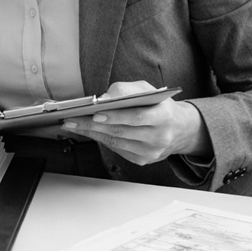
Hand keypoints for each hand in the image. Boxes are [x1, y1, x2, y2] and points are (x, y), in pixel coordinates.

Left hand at [61, 80, 211, 164]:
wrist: (179, 129)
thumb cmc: (158, 106)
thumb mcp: (147, 90)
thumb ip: (126, 90)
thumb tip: (103, 99)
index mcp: (164, 116)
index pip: (137, 117)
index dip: (116, 116)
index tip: (95, 113)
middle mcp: (159, 137)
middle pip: (121, 132)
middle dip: (92, 125)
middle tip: (71, 119)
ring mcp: (151, 151)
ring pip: (115, 142)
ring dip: (90, 133)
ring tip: (72, 124)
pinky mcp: (143, 160)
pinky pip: (115, 150)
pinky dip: (98, 139)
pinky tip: (86, 131)